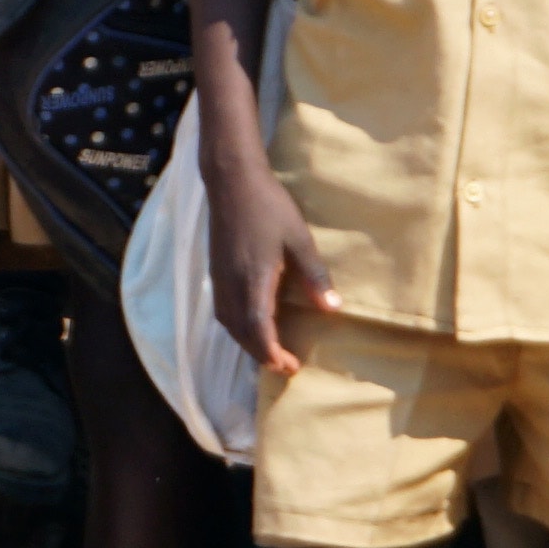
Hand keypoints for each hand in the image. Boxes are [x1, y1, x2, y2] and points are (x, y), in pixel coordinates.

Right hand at [204, 133, 332, 381]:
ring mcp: (220, 277)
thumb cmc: (269, 206)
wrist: (232, 180)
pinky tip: (252, 320)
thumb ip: (314, 277)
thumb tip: (332, 310)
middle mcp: (231, 284)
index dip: (272, 353)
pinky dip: (237, 325)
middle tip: (285, 365)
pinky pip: (223, 309)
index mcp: (253, 279)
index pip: (257, 330)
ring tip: (270, 348)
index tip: (290, 367)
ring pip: (228, 322)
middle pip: (240, 332)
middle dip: (261, 354)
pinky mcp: (216, 269)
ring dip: (247, 341)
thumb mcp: (299, 239)